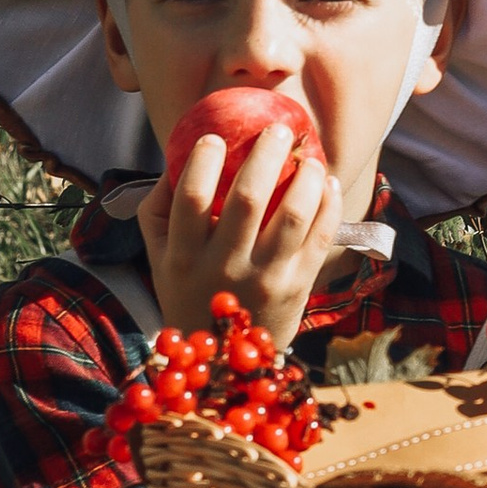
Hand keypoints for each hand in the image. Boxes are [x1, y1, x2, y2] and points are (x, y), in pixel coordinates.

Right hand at [137, 122, 342, 352]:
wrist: (227, 358)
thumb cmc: (189, 288)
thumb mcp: (157, 256)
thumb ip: (157, 208)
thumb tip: (175, 157)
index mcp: (182, 258)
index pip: (190, 198)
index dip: (203, 160)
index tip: (215, 137)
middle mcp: (224, 268)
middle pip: (249, 199)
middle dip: (266, 154)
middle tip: (277, 129)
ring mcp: (265, 279)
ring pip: (295, 215)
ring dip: (307, 176)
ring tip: (308, 157)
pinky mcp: (299, 285)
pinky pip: (322, 235)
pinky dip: (329, 202)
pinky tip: (325, 182)